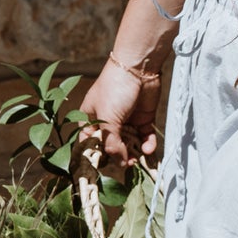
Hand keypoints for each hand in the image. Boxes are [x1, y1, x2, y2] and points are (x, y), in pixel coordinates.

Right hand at [83, 54, 161, 175]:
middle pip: (112, 146)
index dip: (95, 156)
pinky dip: (147, 144)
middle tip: (127, 165)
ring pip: (130, 143)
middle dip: (119, 157)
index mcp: (91, 118)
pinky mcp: (143, 118)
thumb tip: (121, 163)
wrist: (139, 67)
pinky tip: (148, 149)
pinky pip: (144, 136)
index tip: (102, 170)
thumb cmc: (115, 88)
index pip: (89, 143)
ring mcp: (126, 120)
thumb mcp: (107, 118)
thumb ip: (112, 143)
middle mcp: (108, 121)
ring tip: (138, 160)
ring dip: (134, 153)